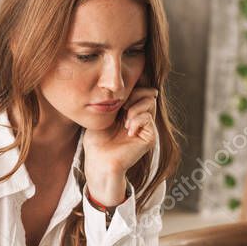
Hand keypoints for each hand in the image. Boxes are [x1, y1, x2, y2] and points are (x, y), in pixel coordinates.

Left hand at [83, 88, 158, 205]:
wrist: (98, 160)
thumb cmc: (96, 140)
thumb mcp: (104, 114)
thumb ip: (116, 101)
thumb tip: (126, 85)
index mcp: (130, 112)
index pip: (140, 91)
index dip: (132, 89)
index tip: (118, 97)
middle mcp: (140, 119)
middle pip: (148, 94)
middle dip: (135, 95)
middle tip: (123, 107)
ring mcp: (146, 128)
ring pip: (150, 103)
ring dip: (135, 107)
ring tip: (124, 120)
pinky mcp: (149, 138)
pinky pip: (148, 118)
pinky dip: (137, 120)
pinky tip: (127, 129)